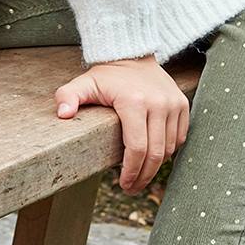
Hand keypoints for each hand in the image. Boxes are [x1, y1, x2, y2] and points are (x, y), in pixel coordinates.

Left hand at [53, 55, 190, 193]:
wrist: (132, 55)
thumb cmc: (106, 76)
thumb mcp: (83, 84)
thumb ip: (68, 97)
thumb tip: (62, 115)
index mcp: (134, 102)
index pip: (137, 148)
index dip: (131, 171)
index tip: (124, 184)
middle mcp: (158, 103)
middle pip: (155, 153)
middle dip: (144, 176)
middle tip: (132, 188)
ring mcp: (173, 103)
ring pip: (169, 148)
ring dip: (156, 166)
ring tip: (141, 174)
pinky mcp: (182, 104)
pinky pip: (179, 137)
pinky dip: (168, 151)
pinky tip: (154, 156)